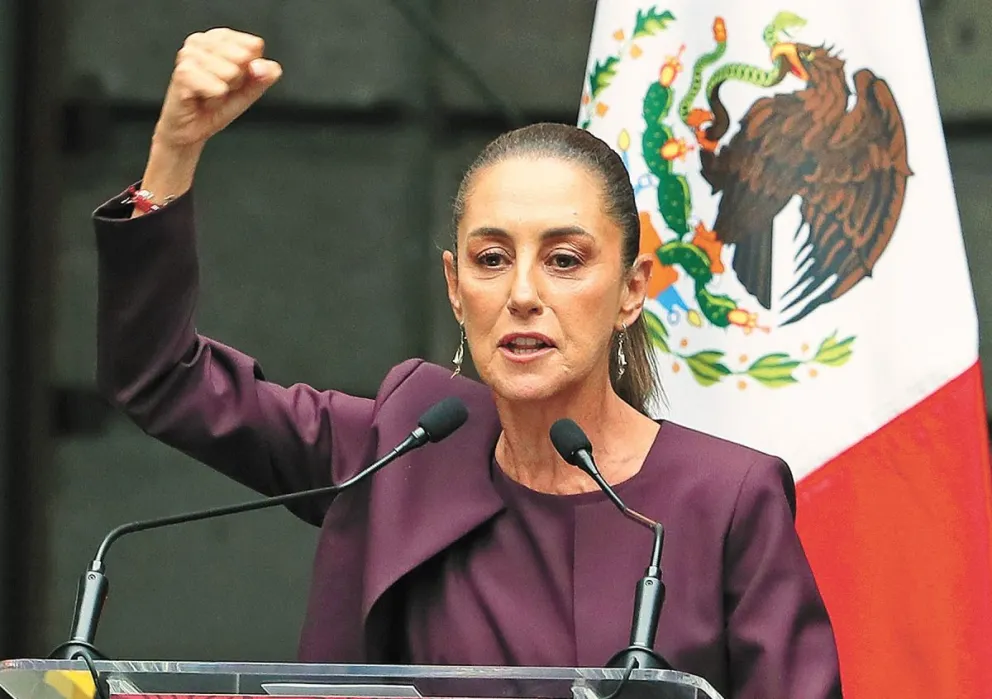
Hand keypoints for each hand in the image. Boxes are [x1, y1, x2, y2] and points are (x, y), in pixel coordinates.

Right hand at [153, 28, 281, 149]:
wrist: (191, 130)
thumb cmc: (216, 105)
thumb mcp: (249, 90)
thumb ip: (264, 75)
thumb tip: (265, 66)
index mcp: (219, 37)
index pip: (254, 45)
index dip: (250, 69)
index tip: (233, 79)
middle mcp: (202, 40)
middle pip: (244, 57)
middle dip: (237, 81)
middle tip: (220, 89)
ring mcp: (189, 54)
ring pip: (231, 72)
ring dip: (224, 92)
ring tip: (210, 94)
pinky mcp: (183, 72)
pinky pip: (218, 88)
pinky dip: (215, 100)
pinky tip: (203, 99)